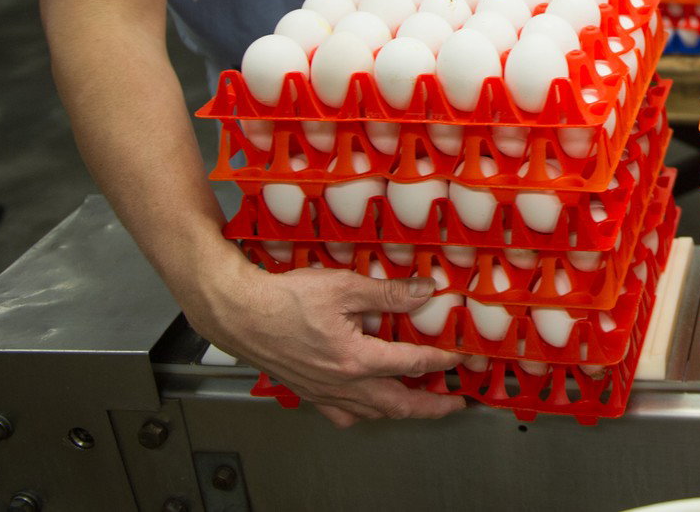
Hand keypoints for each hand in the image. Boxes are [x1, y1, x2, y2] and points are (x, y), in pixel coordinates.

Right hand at [190, 264, 468, 427]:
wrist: (239, 313)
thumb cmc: (283, 299)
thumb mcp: (343, 286)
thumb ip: (388, 292)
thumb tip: (423, 291)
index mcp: (356, 359)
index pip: (413, 364)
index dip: (442, 361)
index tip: (460, 358)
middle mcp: (341, 383)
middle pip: (398, 404)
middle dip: (431, 406)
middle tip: (454, 403)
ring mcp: (323, 392)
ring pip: (371, 413)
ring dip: (401, 410)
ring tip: (420, 405)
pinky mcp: (308, 391)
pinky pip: (342, 414)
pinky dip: (362, 414)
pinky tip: (368, 406)